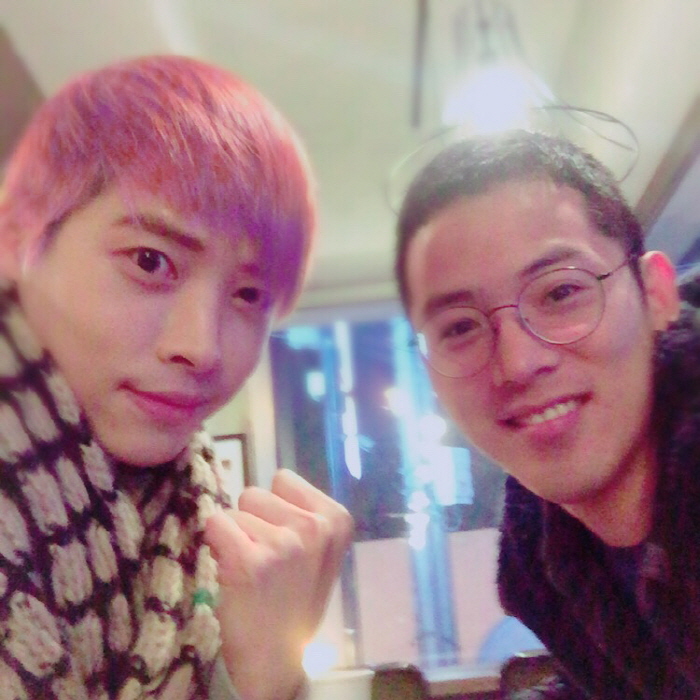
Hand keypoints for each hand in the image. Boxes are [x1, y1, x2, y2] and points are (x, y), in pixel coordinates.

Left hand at [204, 469, 353, 699]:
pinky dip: (214, 545)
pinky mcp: (248, 561)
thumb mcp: (318, 552)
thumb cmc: (293, 599)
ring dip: (233, 537)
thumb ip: (300, 514)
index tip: (280, 538)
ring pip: (233, 512)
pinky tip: (230, 573)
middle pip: (255, 493)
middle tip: (262, 560)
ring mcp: (283, 544)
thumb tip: (266, 484)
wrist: (274, 658)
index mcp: (336, 519)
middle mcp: (315, 527)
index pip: (283, 479)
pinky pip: (214, 524)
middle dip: (252, 521)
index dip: (274, 507)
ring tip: (248, 571)